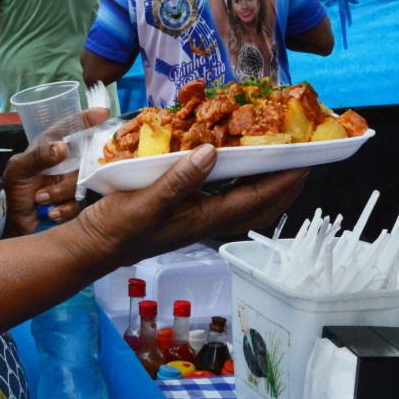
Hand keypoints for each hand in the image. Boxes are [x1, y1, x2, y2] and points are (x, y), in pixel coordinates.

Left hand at [3, 107, 110, 237]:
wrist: (11, 223)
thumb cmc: (12, 191)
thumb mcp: (19, 169)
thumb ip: (39, 156)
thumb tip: (63, 146)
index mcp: (49, 147)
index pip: (70, 127)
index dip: (86, 119)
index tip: (103, 113)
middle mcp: (63, 162)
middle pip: (84, 158)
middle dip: (73, 171)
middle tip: (61, 179)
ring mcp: (68, 182)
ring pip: (81, 183)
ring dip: (60, 192)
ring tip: (41, 198)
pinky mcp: (71, 202)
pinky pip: (78, 204)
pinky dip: (64, 209)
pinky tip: (51, 212)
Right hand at [68, 144, 305, 267]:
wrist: (93, 246)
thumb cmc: (119, 227)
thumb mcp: (147, 200)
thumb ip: (179, 178)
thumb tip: (212, 152)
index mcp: (205, 218)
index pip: (256, 199)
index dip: (283, 181)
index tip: (305, 161)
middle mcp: (207, 220)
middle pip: (260, 206)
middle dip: (285, 188)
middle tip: (303, 162)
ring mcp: (196, 217)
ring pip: (244, 203)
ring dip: (266, 186)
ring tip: (277, 162)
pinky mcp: (183, 211)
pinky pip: (223, 197)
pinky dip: (238, 182)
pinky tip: (231, 165)